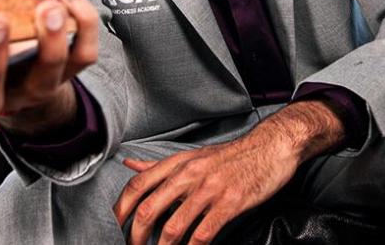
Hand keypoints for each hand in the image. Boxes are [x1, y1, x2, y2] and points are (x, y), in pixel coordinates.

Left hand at [113, 130, 298, 244]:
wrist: (270, 147)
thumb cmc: (231, 156)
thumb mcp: (192, 156)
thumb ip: (159, 165)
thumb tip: (129, 166)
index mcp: (177, 163)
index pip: (137, 186)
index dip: (120, 210)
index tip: (114, 228)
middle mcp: (189, 174)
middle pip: (148, 208)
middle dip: (135, 236)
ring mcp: (209, 189)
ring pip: (173, 227)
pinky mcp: (230, 203)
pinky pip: (203, 233)